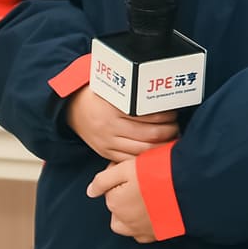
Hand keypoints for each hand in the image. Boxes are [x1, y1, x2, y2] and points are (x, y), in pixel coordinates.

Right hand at [63, 85, 178, 161]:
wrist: (70, 109)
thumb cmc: (96, 95)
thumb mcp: (111, 88)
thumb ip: (131, 92)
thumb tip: (157, 89)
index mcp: (113, 109)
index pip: (146, 116)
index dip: (164, 116)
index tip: (174, 113)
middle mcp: (110, 128)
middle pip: (147, 135)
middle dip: (167, 132)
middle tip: (176, 127)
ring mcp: (107, 142)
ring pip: (141, 151)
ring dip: (160, 147)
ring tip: (170, 140)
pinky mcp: (105, 152)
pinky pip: (128, 161)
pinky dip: (144, 159)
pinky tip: (155, 153)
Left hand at [87, 159, 155, 242]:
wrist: (188, 186)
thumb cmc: (157, 173)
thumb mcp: (126, 168)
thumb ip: (103, 180)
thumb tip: (90, 192)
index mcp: (115, 202)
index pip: (108, 189)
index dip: (118, 175)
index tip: (133, 166)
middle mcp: (125, 220)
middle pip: (115, 208)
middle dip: (121, 197)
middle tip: (139, 182)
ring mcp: (142, 229)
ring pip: (127, 226)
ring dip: (129, 215)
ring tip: (144, 199)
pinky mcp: (158, 233)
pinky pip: (144, 235)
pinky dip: (143, 226)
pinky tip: (151, 213)